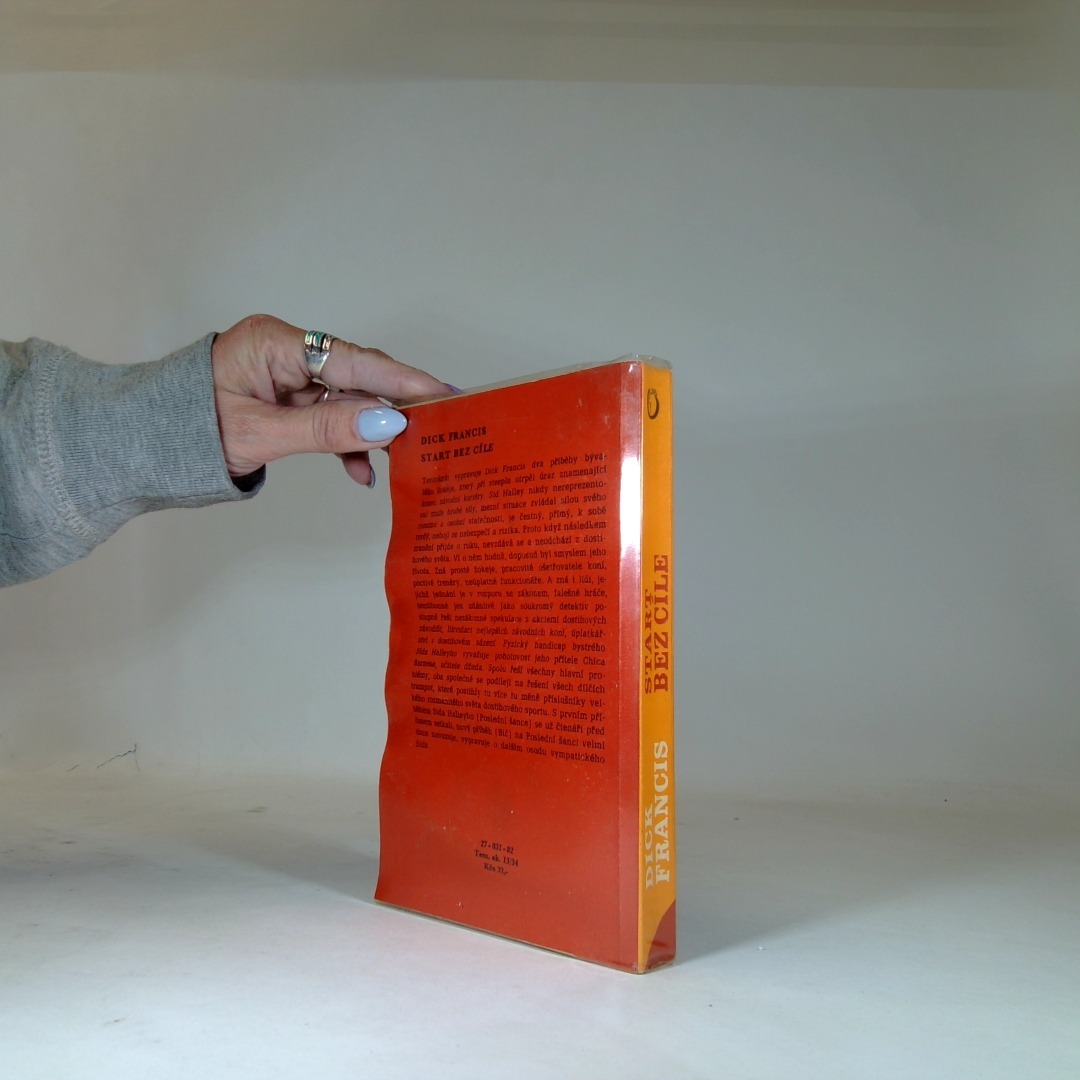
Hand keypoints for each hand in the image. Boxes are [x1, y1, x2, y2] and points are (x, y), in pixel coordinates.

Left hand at [210, 314, 452, 486]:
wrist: (145, 447)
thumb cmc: (186, 431)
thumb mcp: (260, 435)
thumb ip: (326, 430)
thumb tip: (385, 423)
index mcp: (274, 343)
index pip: (352, 359)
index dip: (401, 378)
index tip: (442, 392)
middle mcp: (286, 352)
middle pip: (356, 376)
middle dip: (393, 404)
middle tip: (437, 426)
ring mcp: (288, 376)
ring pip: (347, 400)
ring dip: (370, 430)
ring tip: (403, 457)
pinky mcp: (288, 399)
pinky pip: (329, 416)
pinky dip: (346, 441)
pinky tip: (362, 469)